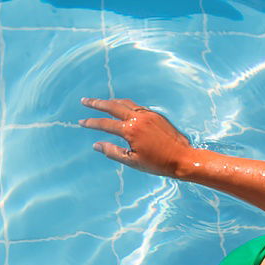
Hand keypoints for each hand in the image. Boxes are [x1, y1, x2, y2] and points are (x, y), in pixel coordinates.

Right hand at [78, 97, 194, 177]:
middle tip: (84, 101)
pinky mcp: (155, 115)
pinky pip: (136, 106)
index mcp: (131, 130)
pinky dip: (125, 105)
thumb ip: (113, 152)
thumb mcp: (132, 162)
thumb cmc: (158, 163)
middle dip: (97, 103)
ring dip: (111, 101)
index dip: (91, 123)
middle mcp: (138, 118)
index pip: (105, 124)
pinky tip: (122, 108)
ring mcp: (148, 114)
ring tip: (101, 103)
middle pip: (112, 105)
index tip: (81, 122)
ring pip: (125, 102)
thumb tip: (96, 145)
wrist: (182, 158)